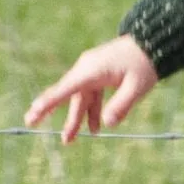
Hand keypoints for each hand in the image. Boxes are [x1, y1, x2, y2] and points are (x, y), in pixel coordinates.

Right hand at [24, 33, 157, 143]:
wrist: (152, 43)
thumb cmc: (144, 64)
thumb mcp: (137, 87)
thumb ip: (121, 106)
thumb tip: (107, 125)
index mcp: (91, 71)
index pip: (65, 90)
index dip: (48, 103)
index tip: (32, 114)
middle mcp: (87, 70)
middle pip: (68, 96)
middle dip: (53, 113)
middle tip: (32, 124)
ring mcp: (92, 71)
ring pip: (80, 98)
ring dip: (77, 118)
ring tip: (70, 140)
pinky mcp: (99, 73)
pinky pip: (91, 94)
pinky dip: (92, 110)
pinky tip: (95, 127)